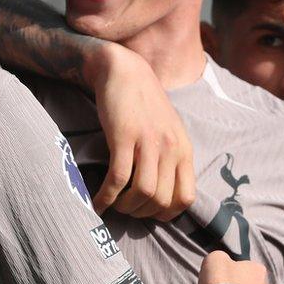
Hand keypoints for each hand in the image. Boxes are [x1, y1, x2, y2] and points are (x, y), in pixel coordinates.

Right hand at [84, 43, 194, 219]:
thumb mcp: (168, 131)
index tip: (146, 211)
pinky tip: (98, 201)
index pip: (186, 198)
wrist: (124, 70)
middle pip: (162, 200)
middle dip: (140, 213)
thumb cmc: (143, 103)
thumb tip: (162, 193)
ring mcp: (148, 142)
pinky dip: (107, 196)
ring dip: (125, 207)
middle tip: (124, 208)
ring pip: (143, 193)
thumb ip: (170, 158)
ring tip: (112, 204)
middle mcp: (170, 148)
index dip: (165, 213)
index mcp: (184, 150)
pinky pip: (118, 179)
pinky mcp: (124, 137)